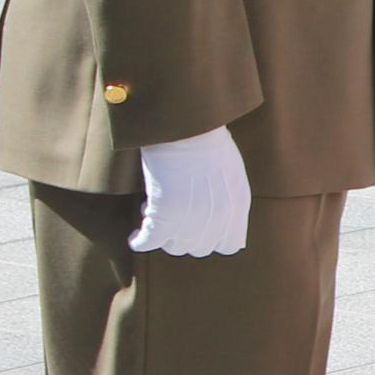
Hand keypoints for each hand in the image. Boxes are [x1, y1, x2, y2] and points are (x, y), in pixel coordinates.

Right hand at [130, 127, 251, 257]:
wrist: (186, 127)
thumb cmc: (206, 140)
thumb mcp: (231, 172)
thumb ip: (230, 200)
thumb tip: (221, 224)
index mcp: (238, 206)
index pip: (230, 245)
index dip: (212, 239)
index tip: (198, 227)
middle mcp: (218, 217)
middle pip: (199, 248)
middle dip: (185, 235)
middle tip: (172, 215)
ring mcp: (192, 219)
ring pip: (174, 247)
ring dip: (163, 234)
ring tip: (154, 211)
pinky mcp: (164, 216)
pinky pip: (148, 242)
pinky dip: (140, 241)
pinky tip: (136, 235)